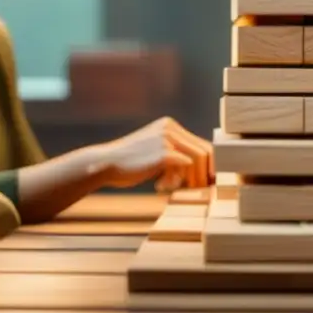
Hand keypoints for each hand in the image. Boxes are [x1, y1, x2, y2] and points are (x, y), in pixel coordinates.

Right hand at [90, 116, 212, 190]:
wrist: (106, 164)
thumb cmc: (130, 164)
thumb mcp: (155, 153)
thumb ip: (175, 156)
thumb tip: (201, 171)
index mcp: (169, 125)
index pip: (200, 143)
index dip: (207, 163)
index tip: (204, 181)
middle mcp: (170, 128)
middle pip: (204, 150)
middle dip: (203, 172)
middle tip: (195, 187)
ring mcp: (167, 138)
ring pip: (198, 159)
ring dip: (191, 178)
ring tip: (173, 187)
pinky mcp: (164, 152)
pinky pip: (185, 167)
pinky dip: (175, 181)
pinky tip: (159, 186)